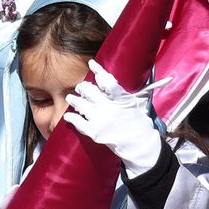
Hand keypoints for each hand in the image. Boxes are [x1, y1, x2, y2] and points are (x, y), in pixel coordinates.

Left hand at [62, 60, 163, 177]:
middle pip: (90, 91)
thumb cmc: (140, 124)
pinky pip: (79, 122)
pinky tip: (69, 115)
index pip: (107, 80)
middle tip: (81, 87)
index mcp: (121, 99)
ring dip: (75, 100)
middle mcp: (109, 108)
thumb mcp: (135, 103)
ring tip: (71, 98)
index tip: (91, 64)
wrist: (140, 145)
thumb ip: (122, 94)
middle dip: (83, 87)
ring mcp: (100, 120)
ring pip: (81, 104)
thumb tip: (111, 82)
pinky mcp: (95, 132)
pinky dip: (72, 118)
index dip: (98, 70)